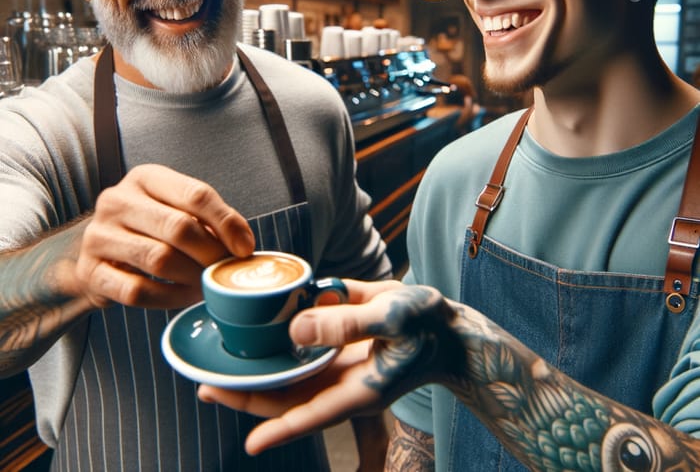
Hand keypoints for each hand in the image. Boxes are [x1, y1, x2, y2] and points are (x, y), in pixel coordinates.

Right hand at [72, 163, 254, 308]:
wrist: (95, 251)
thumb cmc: (147, 228)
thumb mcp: (175, 209)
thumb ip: (209, 220)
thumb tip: (243, 244)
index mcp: (146, 178)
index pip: (195, 194)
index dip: (226, 222)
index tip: (245, 247)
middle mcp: (118, 201)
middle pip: (178, 227)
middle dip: (211, 253)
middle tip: (226, 270)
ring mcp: (99, 236)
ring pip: (158, 259)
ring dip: (192, 277)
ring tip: (208, 285)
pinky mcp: (89, 272)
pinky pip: (137, 291)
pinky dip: (169, 298)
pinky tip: (184, 296)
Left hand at [198, 279, 461, 455]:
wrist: (447, 328)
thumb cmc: (428, 325)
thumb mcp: (395, 317)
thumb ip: (347, 323)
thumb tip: (294, 326)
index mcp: (359, 387)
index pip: (313, 414)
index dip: (282, 430)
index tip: (251, 447)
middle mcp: (342, 380)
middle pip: (289, 396)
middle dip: (248, 394)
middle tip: (206, 387)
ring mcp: (340, 363)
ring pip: (290, 375)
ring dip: (257, 371)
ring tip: (217, 366)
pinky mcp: (340, 342)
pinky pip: (304, 346)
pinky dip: (280, 343)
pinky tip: (259, 332)